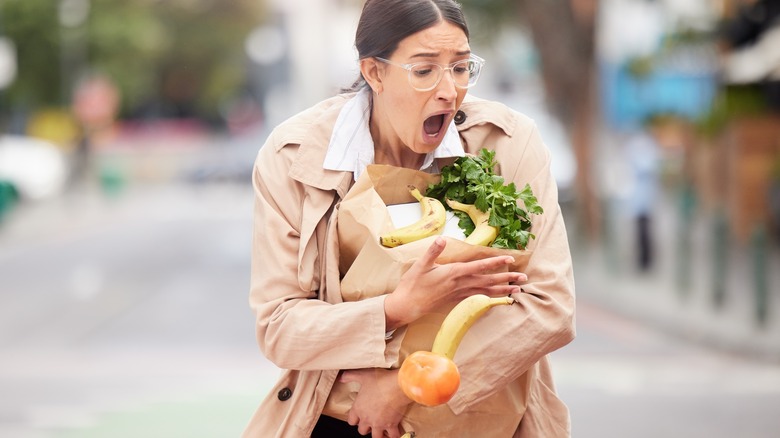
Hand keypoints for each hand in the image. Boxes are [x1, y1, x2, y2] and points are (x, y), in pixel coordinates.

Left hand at [341, 368, 410, 437]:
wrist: (396, 386)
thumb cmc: (380, 381)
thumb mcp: (363, 375)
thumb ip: (350, 376)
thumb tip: (341, 378)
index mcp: (358, 408)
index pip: (351, 421)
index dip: (355, 419)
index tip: (359, 417)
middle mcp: (367, 418)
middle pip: (362, 430)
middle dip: (366, 427)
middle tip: (371, 422)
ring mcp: (379, 424)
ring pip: (376, 436)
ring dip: (379, 434)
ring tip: (383, 431)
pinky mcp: (391, 425)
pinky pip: (392, 436)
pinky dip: (394, 435)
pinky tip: (395, 432)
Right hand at [385, 237, 525, 328]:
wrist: (407, 306)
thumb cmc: (413, 284)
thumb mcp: (421, 265)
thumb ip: (433, 251)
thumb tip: (441, 238)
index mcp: (454, 272)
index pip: (480, 266)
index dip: (496, 262)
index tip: (510, 259)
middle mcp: (460, 284)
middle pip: (489, 281)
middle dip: (507, 279)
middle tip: (524, 277)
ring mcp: (460, 294)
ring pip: (487, 292)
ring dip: (503, 291)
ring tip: (518, 290)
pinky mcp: (458, 301)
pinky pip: (479, 300)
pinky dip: (491, 299)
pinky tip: (499, 300)